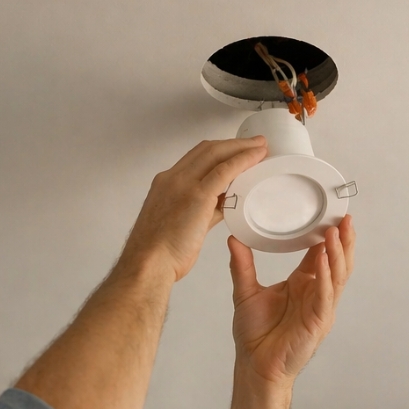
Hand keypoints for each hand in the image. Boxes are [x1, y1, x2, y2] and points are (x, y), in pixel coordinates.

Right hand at [121, 137, 267, 281]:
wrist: (147, 265)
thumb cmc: (160, 254)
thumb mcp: (179, 225)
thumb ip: (202, 212)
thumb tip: (220, 207)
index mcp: (165, 184)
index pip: (195, 157)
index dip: (218, 150)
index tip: (235, 150)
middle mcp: (172, 178)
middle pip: (207, 150)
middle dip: (233, 144)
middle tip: (255, 143)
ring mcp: (183, 184)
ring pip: (216, 154)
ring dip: (241, 148)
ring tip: (260, 147)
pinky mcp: (196, 196)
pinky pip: (224, 171)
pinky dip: (242, 160)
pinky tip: (257, 158)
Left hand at [227, 216, 354, 384]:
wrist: (254, 365)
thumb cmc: (255, 334)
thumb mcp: (246, 292)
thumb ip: (242, 265)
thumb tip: (234, 238)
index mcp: (302, 284)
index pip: (321, 255)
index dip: (328, 235)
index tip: (332, 213)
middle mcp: (315, 293)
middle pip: (337, 262)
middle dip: (343, 240)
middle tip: (345, 216)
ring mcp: (320, 308)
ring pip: (337, 276)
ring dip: (338, 253)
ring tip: (337, 232)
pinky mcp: (318, 322)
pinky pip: (326, 296)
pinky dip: (327, 277)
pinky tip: (324, 260)